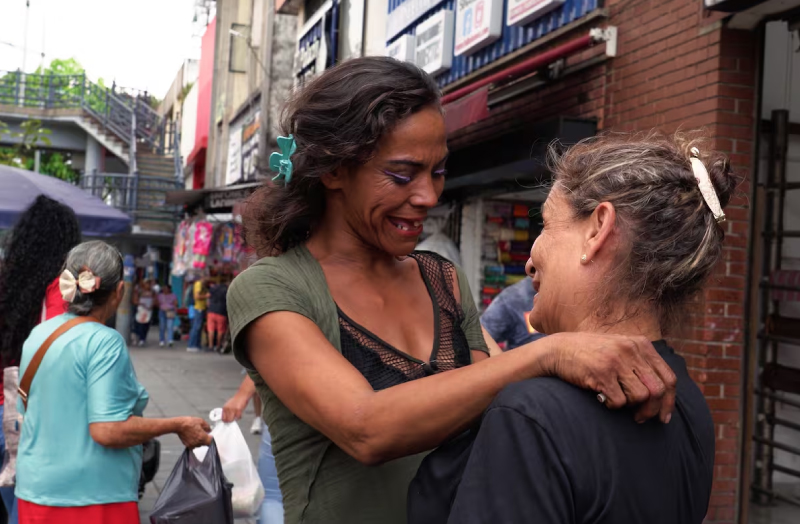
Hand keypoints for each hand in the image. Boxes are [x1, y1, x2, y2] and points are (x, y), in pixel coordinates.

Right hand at [175, 417, 211, 447]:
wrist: (178, 425)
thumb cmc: (188, 423)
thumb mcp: (201, 421)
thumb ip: (207, 427)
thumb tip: (209, 430)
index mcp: (202, 437)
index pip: (210, 442)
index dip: (210, 438)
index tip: (209, 435)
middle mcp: (197, 442)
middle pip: (204, 443)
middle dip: (204, 438)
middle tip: (201, 432)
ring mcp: (192, 445)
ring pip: (199, 444)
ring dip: (199, 440)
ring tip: (196, 433)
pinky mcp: (187, 445)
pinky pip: (193, 445)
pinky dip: (194, 441)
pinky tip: (192, 436)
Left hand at [222, 393, 249, 422]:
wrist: (242, 395)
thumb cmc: (236, 400)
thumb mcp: (229, 405)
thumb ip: (227, 411)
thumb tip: (226, 417)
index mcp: (224, 408)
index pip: (223, 418)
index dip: (226, 420)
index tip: (228, 420)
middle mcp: (227, 409)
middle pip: (227, 420)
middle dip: (230, 420)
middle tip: (233, 419)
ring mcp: (232, 410)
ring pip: (232, 419)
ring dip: (235, 419)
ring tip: (237, 415)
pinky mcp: (238, 410)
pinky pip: (238, 417)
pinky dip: (239, 416)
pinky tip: (240, 413)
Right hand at [544, 333, 676, 423]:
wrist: (558, 349)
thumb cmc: (590, 353)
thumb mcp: (620, 348)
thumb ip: (641, 362)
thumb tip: (663, 392)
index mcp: (640, 344)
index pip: (668, 377)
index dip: (670, 401)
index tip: (664, 417)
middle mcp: (631, 350)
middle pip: (658, 390)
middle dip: (652, 410)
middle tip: (641, 418)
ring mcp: (616, 361)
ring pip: (640, 397)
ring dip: (630, 407)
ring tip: (616, 402)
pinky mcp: (602, 373)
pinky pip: (619, 402)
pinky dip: (611, 405)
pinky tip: (601, 397)